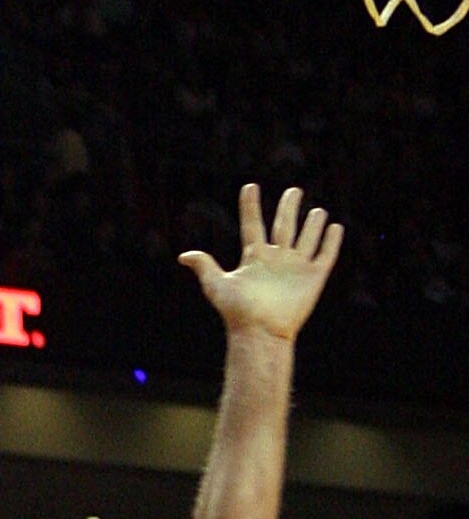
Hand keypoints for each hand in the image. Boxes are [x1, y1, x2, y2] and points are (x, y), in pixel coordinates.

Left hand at [180, 184, 341, 343]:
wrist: (260, 332)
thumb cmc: (237, 312)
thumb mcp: (217, 285)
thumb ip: (205, 266)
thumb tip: (183, 256)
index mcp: (254, 258)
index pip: (252, 225)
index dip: (250, 206)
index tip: (250, 187)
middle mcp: (276, 259)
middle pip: (284, 226)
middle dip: (289, 208)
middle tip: (294, 191)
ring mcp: (295, 267)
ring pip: (307, 238)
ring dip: (312, 223)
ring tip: (317, 210)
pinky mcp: (313, 278)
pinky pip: (325, 255)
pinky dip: (331, 241)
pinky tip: (335, 227)